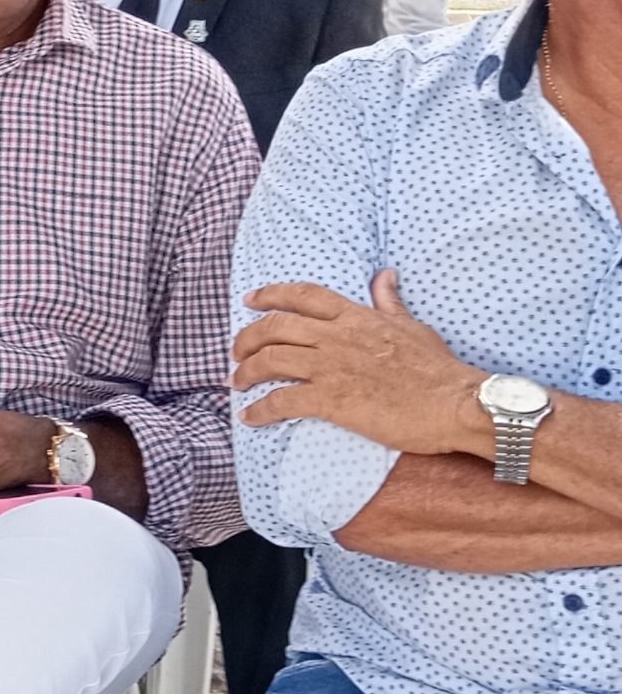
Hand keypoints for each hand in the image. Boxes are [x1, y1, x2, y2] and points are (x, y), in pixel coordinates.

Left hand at [234, 271, 484, 455]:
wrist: (457, 405)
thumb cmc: (439, 370)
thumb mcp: (412, 327)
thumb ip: (388, 304)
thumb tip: (384, 276)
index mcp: (356, 318)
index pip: (302, 296)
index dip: (270, 294)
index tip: (249, 300)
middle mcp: (337, 337)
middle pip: (274, 327)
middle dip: (246, 337)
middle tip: (236, 352)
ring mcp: (332, 367)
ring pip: (270, 360)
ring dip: (245, 371)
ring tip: (236, 382)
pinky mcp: (332, 400)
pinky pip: (281, 401)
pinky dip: (259, 409)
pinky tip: (250, 417)